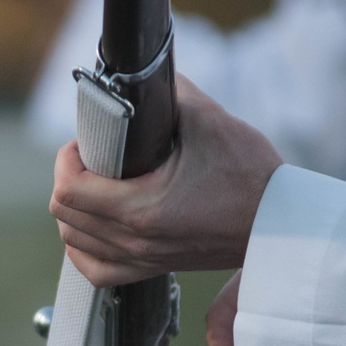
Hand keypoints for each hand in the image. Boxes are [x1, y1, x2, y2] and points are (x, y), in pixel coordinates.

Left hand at [50, 74, 283, 286]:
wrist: (281, 221)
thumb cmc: (251, 174)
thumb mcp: (209, 120)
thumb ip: (169, 93)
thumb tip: (143, 75)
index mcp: (142, 208)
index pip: (69, 190)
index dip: (69, 157)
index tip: (90, 139)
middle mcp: (137, 241)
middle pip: (65, 215)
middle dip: (72, 176)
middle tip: (98, 154)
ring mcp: (145, 259)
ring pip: (75, 242)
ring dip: (77, 209)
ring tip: (100, 183)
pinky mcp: (156, 267)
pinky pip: (97, 271)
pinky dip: (87, 247)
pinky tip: (100, 225)